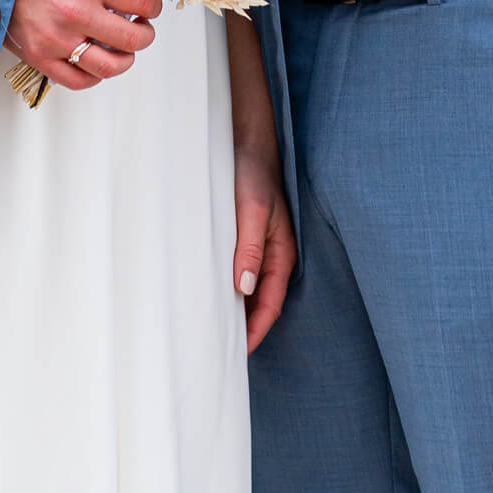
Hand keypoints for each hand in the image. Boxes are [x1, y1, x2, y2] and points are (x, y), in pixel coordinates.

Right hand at [3, 0, 162, 92]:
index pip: (141, 1)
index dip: (153, 5)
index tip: (150, 6)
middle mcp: (76, 12)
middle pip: (133, 38)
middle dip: (146, 34)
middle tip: (143, 27)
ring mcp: (57, 39)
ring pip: (110, 66)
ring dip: (126, 59)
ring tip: (124, 49)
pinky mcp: (41, 57)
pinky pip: (79, 80)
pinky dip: (95, 75)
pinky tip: (96, 62)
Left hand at [233, 141, 296, 352]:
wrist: (248, 140)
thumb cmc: (252, 172)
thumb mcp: (252, 210)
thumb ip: (250, 248)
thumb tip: (244, 288)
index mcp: (282, 253)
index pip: (270, 304)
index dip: (256, 330)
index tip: (238, 352)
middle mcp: (273, 255)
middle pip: (261, 302)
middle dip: (246, 327)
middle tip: (220, 350)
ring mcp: (259, 247)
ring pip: (249, 289)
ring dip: (236, 309)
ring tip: (213, 329)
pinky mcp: (244, 237)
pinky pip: (238, 271)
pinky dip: (228, 288)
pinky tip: (210, 293)